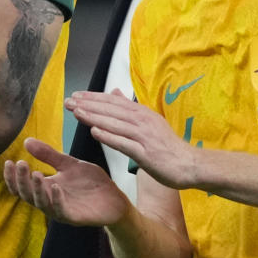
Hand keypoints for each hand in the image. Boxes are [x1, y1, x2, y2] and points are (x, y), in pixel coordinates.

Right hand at [3, 137, 129, 225]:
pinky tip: (55, 186)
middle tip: (20, 164)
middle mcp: (49, 200)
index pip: (22, 186)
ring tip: (35, 173)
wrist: (114, 198)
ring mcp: (60, 210)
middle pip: (27, 194)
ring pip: (41, 203)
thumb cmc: (90, 183)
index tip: (9, 162)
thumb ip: (48, 155)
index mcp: (45, 188)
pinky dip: (56, 199)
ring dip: (37, 189)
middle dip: (21, 180)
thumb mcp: (68, 164)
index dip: (13, 177)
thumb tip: (26, 141)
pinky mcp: (74, 217)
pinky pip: (61, 210)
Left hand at [66, 89, 196, 189]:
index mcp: (143, 113)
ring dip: (95, 117)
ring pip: (115, 124)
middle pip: (112, 110)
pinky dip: (109, 137)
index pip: (114, 102)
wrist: (189, 164)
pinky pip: (124, 144)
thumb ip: (131, 109)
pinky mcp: (146, 153)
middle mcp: (143, 121)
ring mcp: (144, 137)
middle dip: (88, 105)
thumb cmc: (168, 147)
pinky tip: (95, 133)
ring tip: (76, 112)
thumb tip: (115, 92)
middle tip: (68, 101)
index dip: (94, 98)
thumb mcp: (150, 122)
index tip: (77, 95)